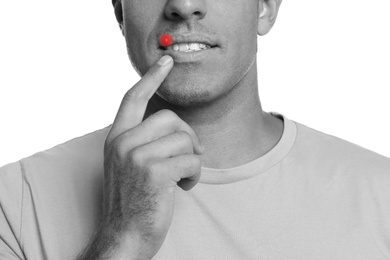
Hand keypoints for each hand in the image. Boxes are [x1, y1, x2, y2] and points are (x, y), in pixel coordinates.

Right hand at [102, 55, 203, 258]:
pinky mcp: (154, 172)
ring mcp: (137, 156)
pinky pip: (191, 159)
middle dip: (187, 136)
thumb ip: (140, 141)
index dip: (151, 77)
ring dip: (192, 159)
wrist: (124, 236)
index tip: (166, 60)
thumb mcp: (127, 164)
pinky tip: (184, 187)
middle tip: (188, 156)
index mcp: (116, 138)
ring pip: (184, 138)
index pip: (133, 98)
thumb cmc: (131, 201)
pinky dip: (195, 174)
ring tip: (182, 177)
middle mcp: (123, 143)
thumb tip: (171, 125)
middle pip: (170, 117)